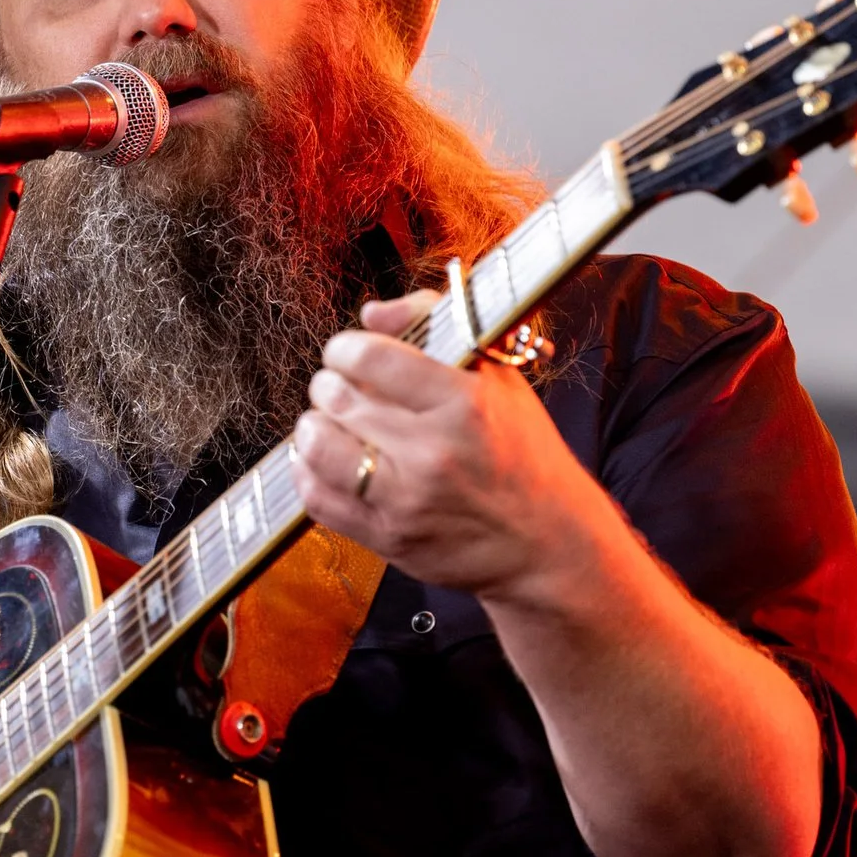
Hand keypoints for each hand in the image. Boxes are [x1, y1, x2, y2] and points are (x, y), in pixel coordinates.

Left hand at [289, 288, 617, 600]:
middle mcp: (433, 451)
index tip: (348, 354)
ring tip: (329, 423)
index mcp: (465, 403)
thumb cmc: (524, 454)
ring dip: (314, 426)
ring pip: (317, 446)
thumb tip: (371, 313)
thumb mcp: (500, 377)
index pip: (370, 357)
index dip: (345, 349)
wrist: (549, 543)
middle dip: (329, 385)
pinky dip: (307, 472)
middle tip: (341, 389)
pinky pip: (317, 498)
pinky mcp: (388, 538)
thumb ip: (435, 324)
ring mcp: (406, 500)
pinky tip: (322, 460)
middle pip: (336, 398)